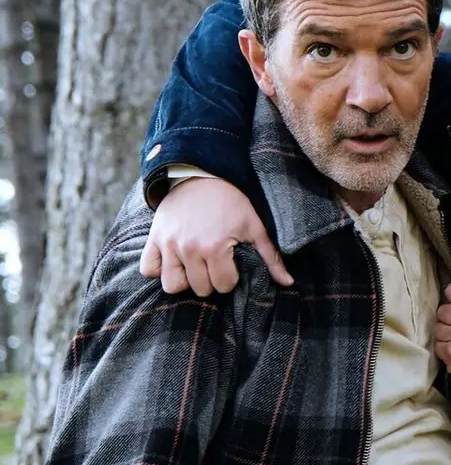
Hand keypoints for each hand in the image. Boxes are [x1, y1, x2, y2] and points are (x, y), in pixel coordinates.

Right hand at [139, 177, 292, 295]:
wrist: (203, 175)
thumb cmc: (233, 202)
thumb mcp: (255, 227)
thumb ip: (270, 257)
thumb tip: (288, 282)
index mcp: (215, 248)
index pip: (223, 286)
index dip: (231, 278)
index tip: (232, 264)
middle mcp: (189, 249)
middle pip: (200, 289)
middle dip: (211, 280)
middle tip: (215, 264)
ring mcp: (168, 245)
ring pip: (172, 286)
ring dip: (185, 280)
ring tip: (195, 267)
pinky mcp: (153, 239)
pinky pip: (148, 269)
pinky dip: (159, 269)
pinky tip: (174, 261)